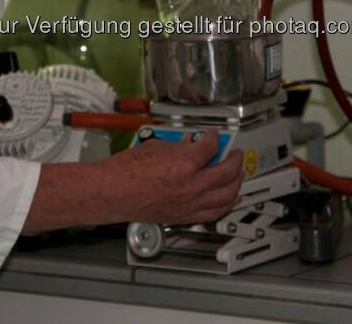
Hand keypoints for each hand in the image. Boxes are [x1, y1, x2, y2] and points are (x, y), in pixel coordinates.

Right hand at [24, 130, 244, 231]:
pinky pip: (213, 213)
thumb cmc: (126, 169)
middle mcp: (193, 185)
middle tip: (236, 154)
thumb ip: (178, 146)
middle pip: (227, 173)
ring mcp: (190, 204)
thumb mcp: (156, 146)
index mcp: (187, 163)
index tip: (213, 136)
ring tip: (239, 175)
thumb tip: (188, 145)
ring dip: (236, 184)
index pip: (211, 146)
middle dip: (235, 161)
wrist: (113, 192)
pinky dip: (225, 205)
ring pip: (226, 196)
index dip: (214, 138)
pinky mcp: (184, 216)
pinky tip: (229, 199)